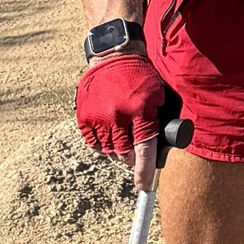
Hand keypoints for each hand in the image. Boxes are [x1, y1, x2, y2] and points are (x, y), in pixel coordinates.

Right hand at [77, 52, 173, 179]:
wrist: (115, 57)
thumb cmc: (141, 78)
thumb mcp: (158, 97)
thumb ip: (157, 122)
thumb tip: (158, 151)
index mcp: (140, 112)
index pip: (144, 151)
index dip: (144, 172)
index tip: (144, 187)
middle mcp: (118, 117)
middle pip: (124, 154)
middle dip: (131, 159)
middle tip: (135, 153)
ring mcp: (99, 117)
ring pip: (108, 150)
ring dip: (117, 151)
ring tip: (122, 138)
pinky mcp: (84, 115)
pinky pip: (92, 141)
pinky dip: (101, 143)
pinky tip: (108, 134)